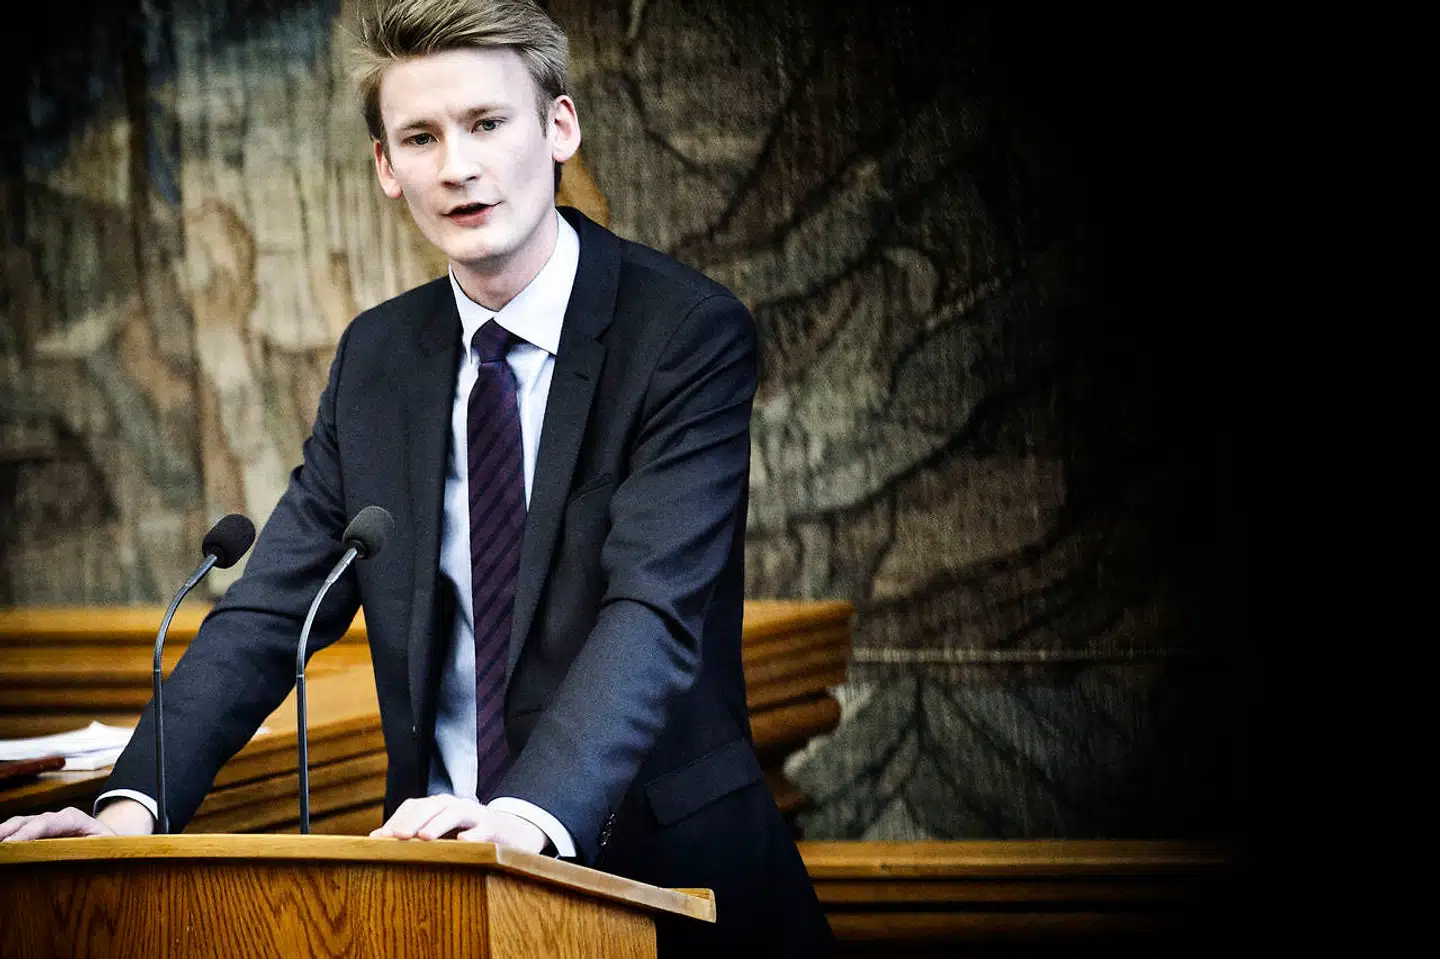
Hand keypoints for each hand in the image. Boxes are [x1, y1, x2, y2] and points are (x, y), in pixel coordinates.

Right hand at [0, 806, 117, 841]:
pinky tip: (0, 845)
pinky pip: (16, 830)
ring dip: (2, 833)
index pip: (48, 823)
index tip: (12, 843)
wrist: (108, 837)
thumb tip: (85, 858)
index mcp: (74, 819)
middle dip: (7, 831)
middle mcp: (56, 817)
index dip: (29, 832)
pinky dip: (4, 836)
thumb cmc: (108, 844)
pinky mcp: (36, 830)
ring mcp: (44, 822)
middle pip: (28, 821)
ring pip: (18, 824)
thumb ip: (95, 850)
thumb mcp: (107, 846)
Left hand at [369, 794, 546, 851]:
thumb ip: (411, 832)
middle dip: (411, 821)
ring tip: (423, 838)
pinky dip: (473, 834)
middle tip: (394, 837)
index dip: (396, 820)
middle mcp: (454, 804)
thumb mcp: (440, 831)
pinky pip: (483, 829)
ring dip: (438, 824)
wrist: (511, 831)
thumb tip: (373, 840)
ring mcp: (475, 814)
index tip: (378, 838)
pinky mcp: (494, 827)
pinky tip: (463, 843)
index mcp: (438, 806)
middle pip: (430, 806)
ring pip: (455, 813)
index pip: (413, 806)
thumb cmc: (468, 832)